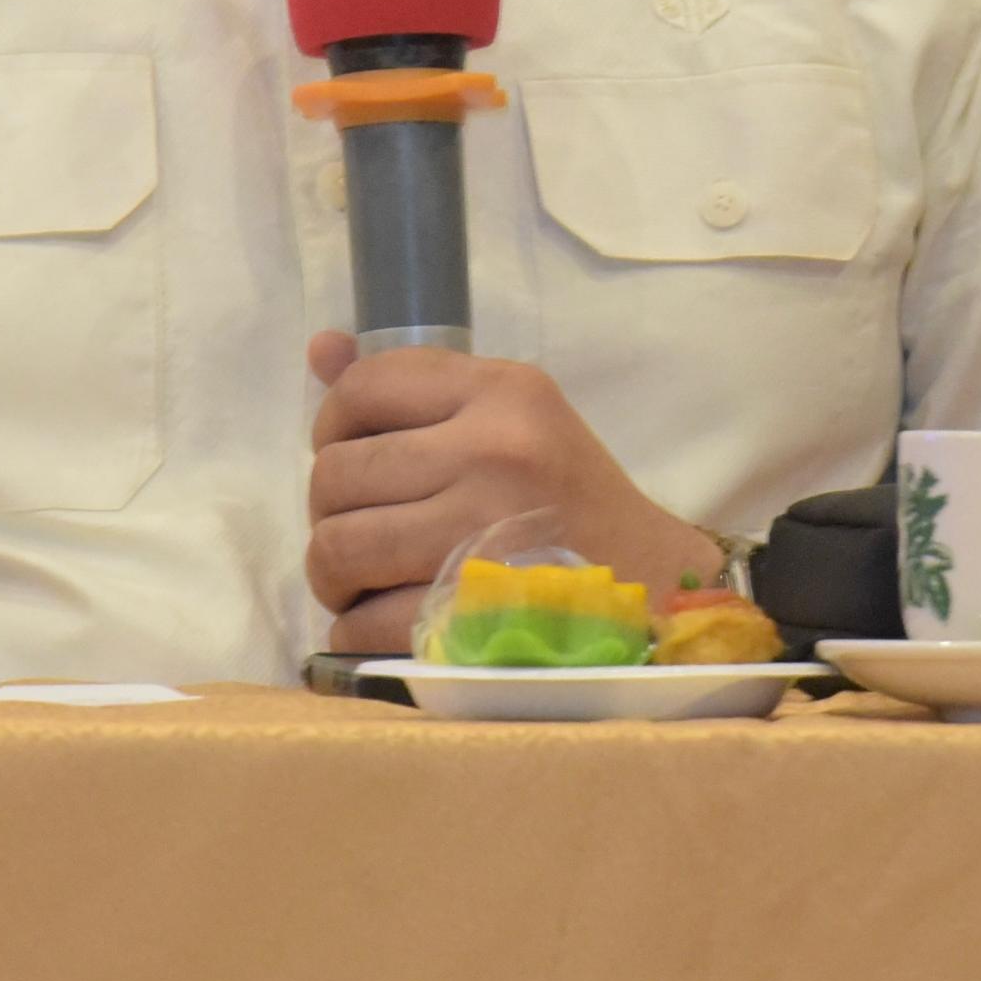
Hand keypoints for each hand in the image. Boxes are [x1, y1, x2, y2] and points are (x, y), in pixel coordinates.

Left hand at [304, 333, 723, 656]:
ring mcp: (483, 534)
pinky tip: (385, 622)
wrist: (659, 591)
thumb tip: (321, 349)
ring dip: (335, 576)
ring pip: (338, 548)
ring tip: (366, 581)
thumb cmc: (573, 502)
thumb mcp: (514, 418)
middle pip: (336, 474)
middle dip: (331, 513)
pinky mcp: (474, 613)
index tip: (355, 458)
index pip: (363, 387)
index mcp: (503, 392)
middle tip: (361, 532)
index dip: (333, 426)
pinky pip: (363, 623)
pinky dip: (357, 631)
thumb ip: (419, 386)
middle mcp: (493, 451)